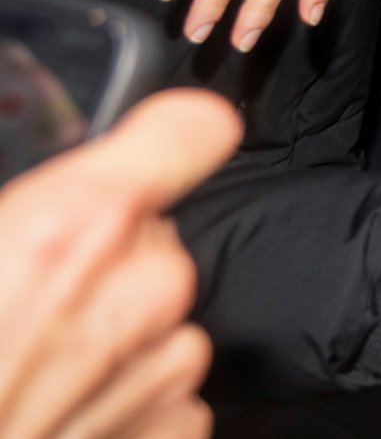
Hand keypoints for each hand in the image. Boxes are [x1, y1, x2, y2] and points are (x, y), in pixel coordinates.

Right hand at [0, 89, 241, 438]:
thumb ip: (26, 211)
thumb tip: (44, 202)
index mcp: (80, 224)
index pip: (193, 132)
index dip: (171, 139)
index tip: (158, 146)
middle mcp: (147, 286)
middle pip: (155, 241)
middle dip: (106, 264)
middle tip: (30, 305)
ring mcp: (170, 363)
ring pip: (161, 318)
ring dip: (115, 337)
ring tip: (33, 373)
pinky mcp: (178, 427)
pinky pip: (164, 388)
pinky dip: (123, 399)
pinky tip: (60, 415)